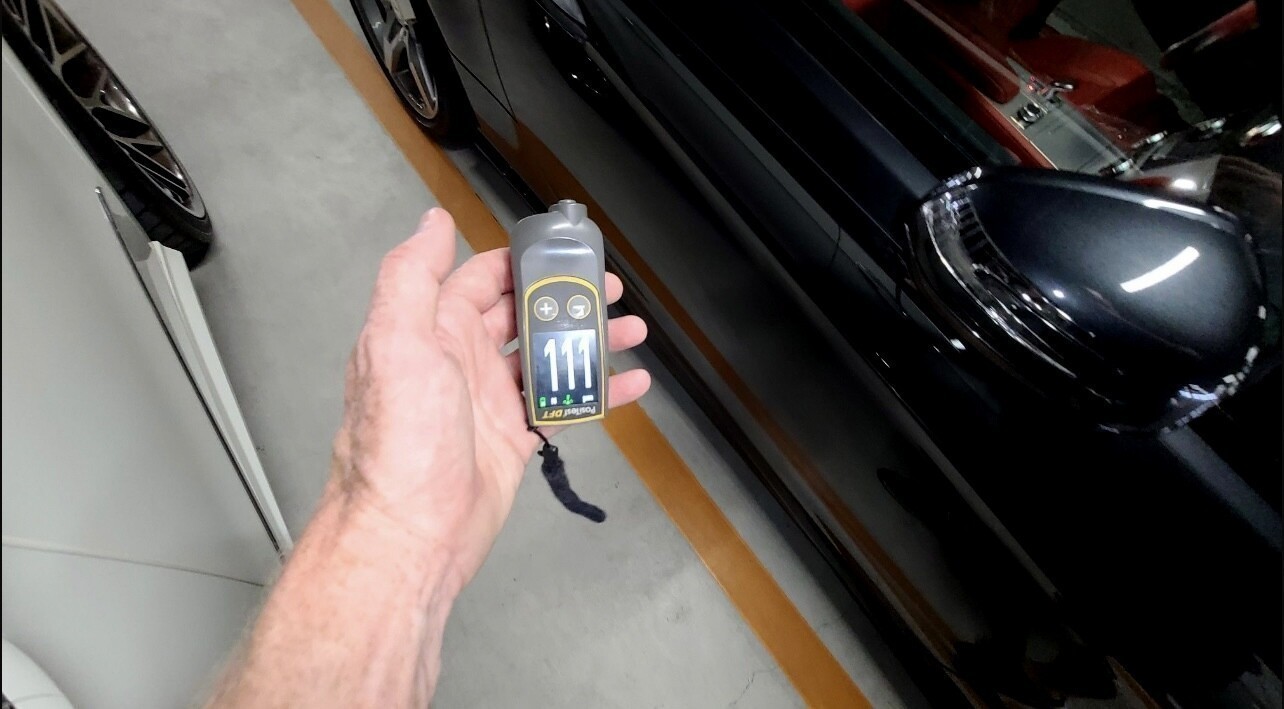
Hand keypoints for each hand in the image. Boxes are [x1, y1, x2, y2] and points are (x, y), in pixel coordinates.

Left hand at [329, 207, 649, 586]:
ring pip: (547, 360)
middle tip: (609, 292)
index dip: (520, 262)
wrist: (409, 533)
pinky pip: (561, 407)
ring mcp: (488, 403)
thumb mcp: (397, 342)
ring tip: (630, 332)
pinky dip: (597, 395)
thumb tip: (431, 222)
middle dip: (565, 301)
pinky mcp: (511, 441)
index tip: (561, 252)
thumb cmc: (398, 442)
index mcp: (433, 331)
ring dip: (588, 344)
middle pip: (522, 317)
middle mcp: (460, 362)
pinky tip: (628, 386)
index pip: (479, 279)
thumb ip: (413, 276)